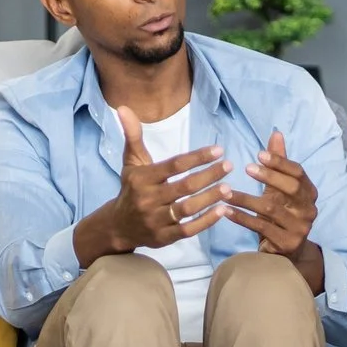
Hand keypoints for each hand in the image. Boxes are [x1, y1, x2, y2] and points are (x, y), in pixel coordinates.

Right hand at [73, 106, 232, 264]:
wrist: (117, 226)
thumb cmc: (131, 189)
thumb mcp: (131, 163)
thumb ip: (133, 136)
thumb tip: (124, 108)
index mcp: (143, 179)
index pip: (174, 165)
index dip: (198, 158)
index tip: (218, 150)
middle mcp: (148, 199)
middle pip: (184, 186)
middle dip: (209, 176)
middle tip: (229, 166)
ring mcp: (156, 220)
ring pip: (188, 208)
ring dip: (210, 198)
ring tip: (229, 188)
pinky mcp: (164, 238)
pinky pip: (188, 230)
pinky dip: (206, 221)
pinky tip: (222, 211)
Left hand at [225, 130, 324, 292]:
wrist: (286, 252)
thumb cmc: (281, 214)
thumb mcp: (280, 189)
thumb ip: (279, 162)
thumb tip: (276, 133)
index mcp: (309, 193)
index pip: (298, 173)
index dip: (280, 162)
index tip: (259, 153)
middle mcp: (309, 209)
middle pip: (292, 188)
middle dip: (269, 176)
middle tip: (247, 168)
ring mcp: (299, 228)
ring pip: (271, 209)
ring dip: (246, 199)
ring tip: (226, 191)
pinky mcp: (286, 243)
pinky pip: (261, 227)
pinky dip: (242, 218)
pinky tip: (226, 211)